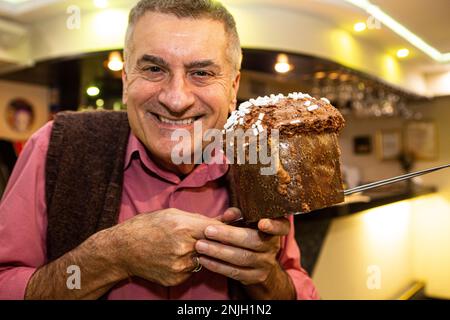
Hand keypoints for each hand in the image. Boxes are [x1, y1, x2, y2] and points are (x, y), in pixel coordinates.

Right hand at [109, 208, 224, 286]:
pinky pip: (192, 270)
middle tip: (208, 238)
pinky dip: (189, 264)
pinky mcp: (176, 278)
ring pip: (204, 259)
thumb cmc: (147, 226)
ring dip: (201, 253)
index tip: (228, 227)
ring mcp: (180, 266)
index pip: (217, 229)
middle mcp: (183, 248)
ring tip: (183, 245)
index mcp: (184, 227)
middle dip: (214, 241)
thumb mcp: (173, 214)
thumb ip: (203, 218)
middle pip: (214, 245)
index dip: (224, 228)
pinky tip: (175, 256)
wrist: (122, 249)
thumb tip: (231, 216)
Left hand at [195, 208, 290, 285]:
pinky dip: (217, 266)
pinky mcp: (254, 277)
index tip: (262, 223)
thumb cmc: (250, 234)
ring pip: (241, 258)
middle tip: (208, 231)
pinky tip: (204, 259)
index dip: (273, 225)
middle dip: (228, 235)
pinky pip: (234, 272)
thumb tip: (228, 214)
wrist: (261, 265)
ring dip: (218, 251)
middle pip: (253, 241)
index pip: (281, 227)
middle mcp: (273, 247)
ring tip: (200, 245)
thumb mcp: (249, 222)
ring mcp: (265, 263)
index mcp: (275, 230)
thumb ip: (239, 215)